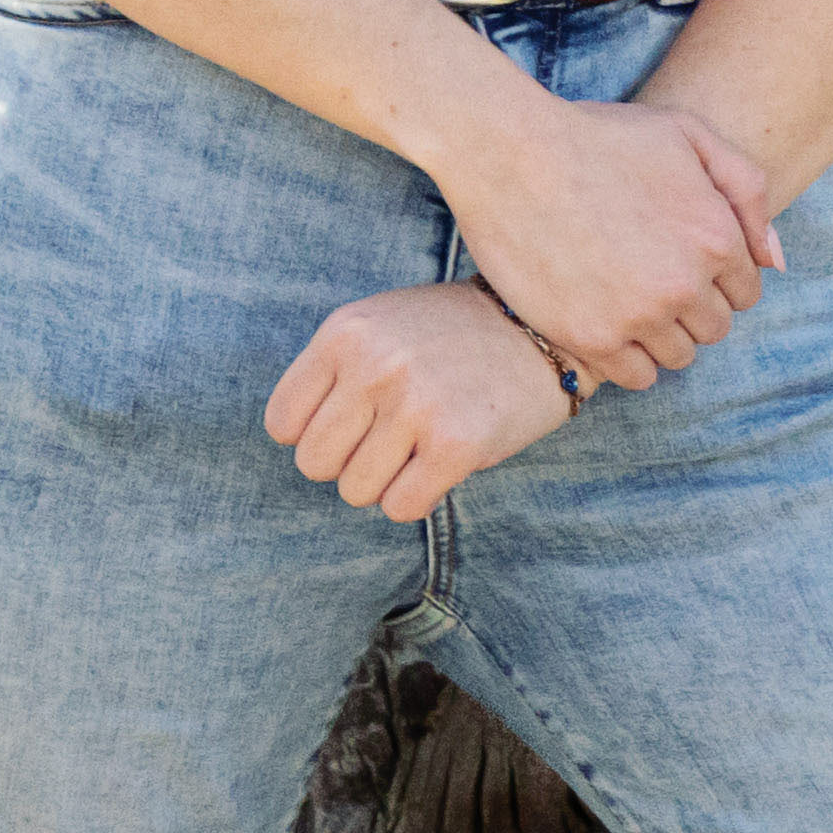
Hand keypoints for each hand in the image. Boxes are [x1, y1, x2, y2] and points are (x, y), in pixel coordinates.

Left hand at [269, 283, 582, 522]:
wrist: (549, 328)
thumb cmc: (456, 334)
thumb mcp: (383, 325)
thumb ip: (334, 371)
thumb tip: (295, 442)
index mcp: (345, 333)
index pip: (282, 424)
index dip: (316, 434)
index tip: (356, 422)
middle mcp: (375, 366)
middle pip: (314, 464)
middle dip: (350, 462)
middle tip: (392, 439)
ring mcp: (416, 405)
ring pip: (355, 491)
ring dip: (387, 482)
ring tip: (422, 446)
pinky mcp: (456, 444)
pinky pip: (401, 507)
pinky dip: (419, 498)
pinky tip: (444, 466)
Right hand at [438, 84, 783, 380]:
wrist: (509, 152)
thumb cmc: (599, 135)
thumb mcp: (689, 134)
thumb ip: (746, 192)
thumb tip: (776, 263)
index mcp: (716, 236)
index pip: (746, 292)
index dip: (715, 280)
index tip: (681, 265)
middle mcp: (686, 282)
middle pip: (715, 327)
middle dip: (692, 309)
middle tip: (650, 282)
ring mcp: (638, 315)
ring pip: (679, 356)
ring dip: (662, 337)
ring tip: (627, 304)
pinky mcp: (590, 338)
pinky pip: (636, 377)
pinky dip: (629, 361)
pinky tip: (609, 331)